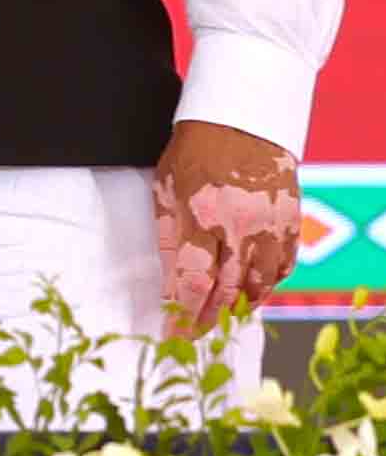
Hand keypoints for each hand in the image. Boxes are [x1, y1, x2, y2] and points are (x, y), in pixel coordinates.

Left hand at [155, 121, 308, 336]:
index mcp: (202, 217)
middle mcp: (240, 227)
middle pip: (229, 290)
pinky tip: (253, 292)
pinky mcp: (290, 223)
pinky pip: (284, 267)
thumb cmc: (193, 154)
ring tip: (222, 316)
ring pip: (261, 284)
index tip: (174, 334)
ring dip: (241, 306)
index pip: (194, 281)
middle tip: (196, 334)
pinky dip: (268, 285)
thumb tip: (169, 289)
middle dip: (210, 318)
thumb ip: (169, 241)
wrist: (240, 121)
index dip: (184, 314)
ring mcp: (270, 226)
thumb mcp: (165, 192)